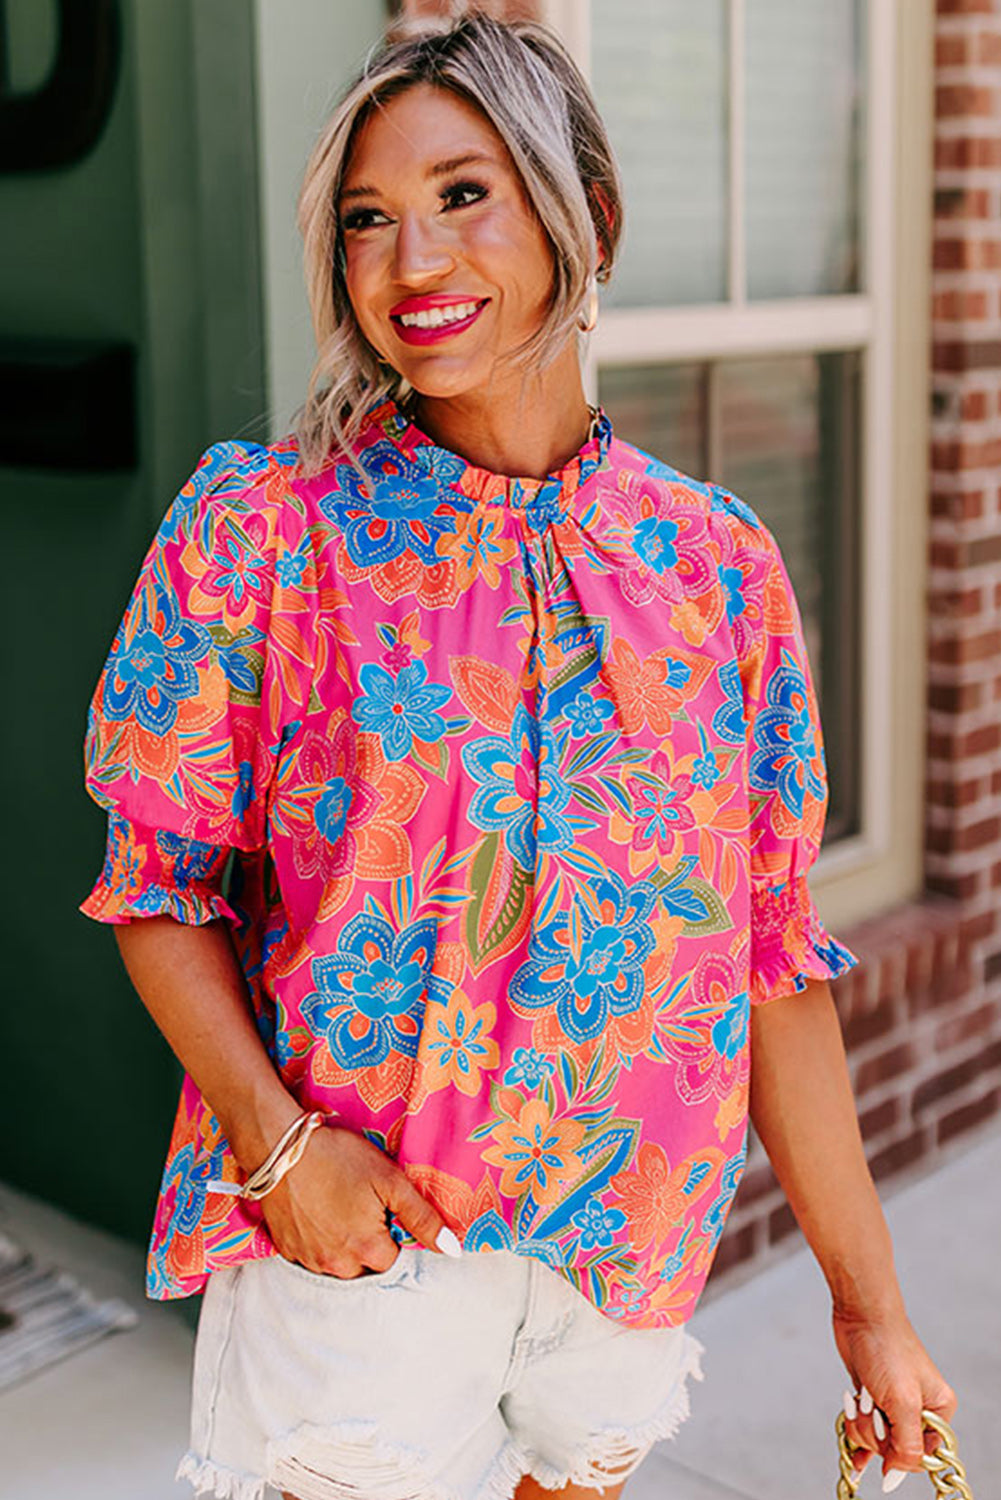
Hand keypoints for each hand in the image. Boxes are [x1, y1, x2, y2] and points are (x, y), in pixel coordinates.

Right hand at [259, 1123, 455, 1277]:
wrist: (280, 1147)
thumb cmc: (338, 1158)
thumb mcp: (389, 1180)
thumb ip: (422, 1218)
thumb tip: (452, 1251)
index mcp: (367, 1250)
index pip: (394, 1260)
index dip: (393, 1233)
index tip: (383, 1209)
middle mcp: (337, 1265)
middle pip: (365, 1266)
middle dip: (368, 1243)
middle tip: (360, 1205)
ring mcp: (308, 1260)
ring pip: (337, 1264)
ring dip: (343, 1246)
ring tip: (338, 1206)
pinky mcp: (286, 1249)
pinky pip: (311, 1256)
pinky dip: (318, 1241)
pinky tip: (317, 1212)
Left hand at [833, 1304, 956, 1490]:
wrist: (861, 1314)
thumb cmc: (887, 1348)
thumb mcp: (902, 1402)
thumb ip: (906, 1444)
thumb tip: (895, 1475)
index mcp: (938, 1410)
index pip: (922, 1456)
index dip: (899, 1454)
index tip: (885, 1440)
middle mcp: (918, 1409)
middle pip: (894, 1449)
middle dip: (875, 1433)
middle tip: (869, 1408)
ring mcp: (893, 1403)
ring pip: (875, 1438)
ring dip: (861, 1424)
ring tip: (859, 1399)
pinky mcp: (872, 1397)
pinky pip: (864, 1428)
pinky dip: (855, 1431)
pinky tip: (852, 1445)